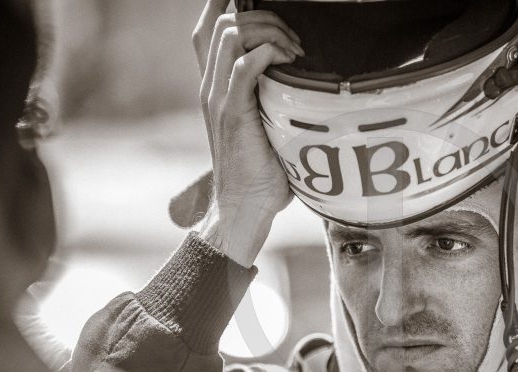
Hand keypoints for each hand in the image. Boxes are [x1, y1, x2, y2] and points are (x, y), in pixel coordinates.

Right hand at [192, 0, 303, 265]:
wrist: (244, 206)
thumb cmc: (262, 170)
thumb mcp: (266, 124)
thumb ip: (272, 96)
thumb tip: (306, 79)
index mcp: (215, 84)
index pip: (210, 26)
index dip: (230, 4)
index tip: (265, 9)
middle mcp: (210, 84)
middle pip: (223, 20)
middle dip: (264, 17)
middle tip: (295, 43)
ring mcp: (218, 98)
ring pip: (231, 33)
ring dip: (269, 33)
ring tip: (295, 53)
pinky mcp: (232, 113)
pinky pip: (242, 66)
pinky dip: (268, 53)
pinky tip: (289, 62)